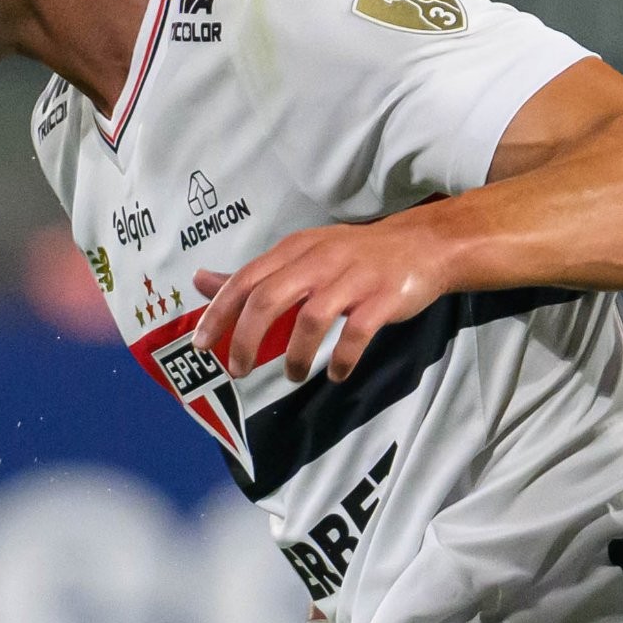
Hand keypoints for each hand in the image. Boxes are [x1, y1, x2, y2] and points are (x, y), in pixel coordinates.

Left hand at [196, 218, 448, 382]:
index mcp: (296, 249)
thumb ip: (255, 275)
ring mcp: (353, 278)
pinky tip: (337, 374)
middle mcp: (320, 260)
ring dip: (296, 355)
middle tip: (239, 371)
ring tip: (293, 377)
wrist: (423, 246)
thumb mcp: (301, 257)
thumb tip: (200, 281)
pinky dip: (342, 358)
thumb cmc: (355, 257)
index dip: (219, 313)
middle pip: (270, 298)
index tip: (201, 345)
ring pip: (311, 318)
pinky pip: (356, 333)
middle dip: (246, 339)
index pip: (246, 280)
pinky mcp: (383, 298)